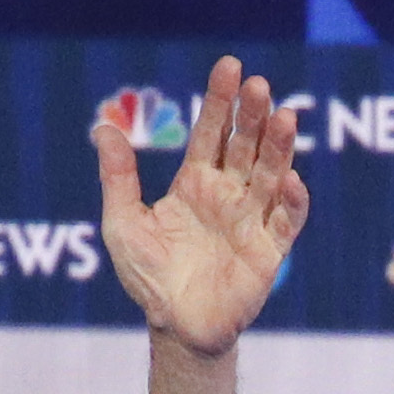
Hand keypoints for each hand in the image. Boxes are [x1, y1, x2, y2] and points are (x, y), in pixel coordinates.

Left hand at [96, 55, 308, 366]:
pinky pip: (285, 221)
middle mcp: (227, 195)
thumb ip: (118, 176)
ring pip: (270, 175)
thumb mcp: (122, 222)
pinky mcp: (269, 251)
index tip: (231, 67)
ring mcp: (250, 220)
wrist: (175, 325)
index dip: (221, 101)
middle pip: (244, 146)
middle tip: (259, 86)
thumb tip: (103, 127)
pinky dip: (290, 201)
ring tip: (283, 117)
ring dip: (278, 147)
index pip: (212, 132)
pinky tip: (288, 180)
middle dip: (252, 116)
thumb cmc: (148, 276)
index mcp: (195, 183)